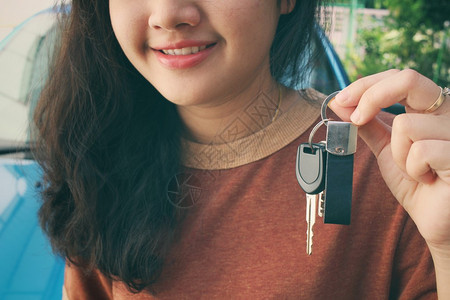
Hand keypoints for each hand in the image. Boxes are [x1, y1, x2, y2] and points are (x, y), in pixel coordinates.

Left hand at [329, 69, 449, 253]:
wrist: (436, 218)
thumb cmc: (416, 182)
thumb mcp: (386, 148)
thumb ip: (367, 125)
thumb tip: (338, 103)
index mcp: (431, 107)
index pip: (401, 77)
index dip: (367, 84)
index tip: (342, 101)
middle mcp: (449, 112)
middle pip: (408, 79)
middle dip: (372, 96)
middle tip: (355, 118)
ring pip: (406, 124)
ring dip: (398, 155)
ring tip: (414, 170)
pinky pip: (421, 150)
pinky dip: (413, 170)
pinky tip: (428, 179)